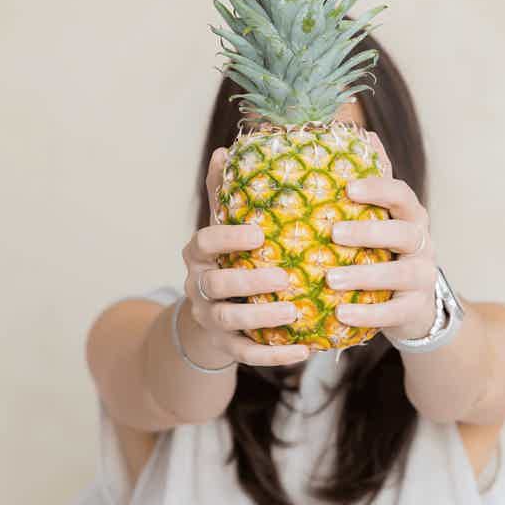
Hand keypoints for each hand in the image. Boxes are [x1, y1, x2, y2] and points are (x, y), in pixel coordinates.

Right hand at [181, 148, 309, 366]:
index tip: (259, 233)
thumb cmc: (226, 262)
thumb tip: (224, 149)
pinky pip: (247, 354)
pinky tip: (305, 351)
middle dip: (248, 281)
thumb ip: (223, 195)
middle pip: (216, 284)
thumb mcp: (222, 229)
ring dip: (262, 318)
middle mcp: (199, 286)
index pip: (204, 242)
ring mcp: (210, 319)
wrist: (208, 319)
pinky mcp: (226, 347)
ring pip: (229, 319)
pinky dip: (274, 355)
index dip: (228, 238)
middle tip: (285, 277)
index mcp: (200, 255)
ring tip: (296, 312)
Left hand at [326, 133, 437, 341]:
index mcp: (410, 217)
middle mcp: (422, 244)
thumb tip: (364, 134)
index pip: (402, 196)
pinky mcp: (415, 309)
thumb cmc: (385, 254)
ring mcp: (423, 278)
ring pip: (400, 273)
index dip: (379, 189)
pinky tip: (341, 314)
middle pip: (404, 233)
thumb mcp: (381, 221)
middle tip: (334, 233)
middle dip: (370, 231)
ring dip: (365, 276)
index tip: (348, 187)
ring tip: (331, 280)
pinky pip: (394, 312)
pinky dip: (368, 314)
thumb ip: (373, 184)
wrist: (415, 306)